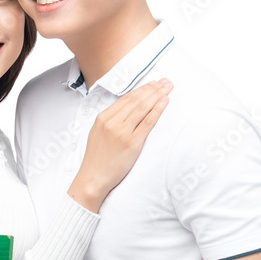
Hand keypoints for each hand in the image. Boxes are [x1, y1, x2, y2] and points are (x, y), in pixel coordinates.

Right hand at [68, 78, 172, 211]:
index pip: (126, 98)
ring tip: (168, 87)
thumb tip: (126, 110)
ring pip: (142, 108)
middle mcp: (112, 122)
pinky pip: (147, 122)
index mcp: (103, 118)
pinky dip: (157, 110)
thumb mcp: (97, 133)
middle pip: (136, 100)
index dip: (141, 89)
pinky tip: (164, 102)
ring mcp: (122, 132)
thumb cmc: (96, 158)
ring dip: (157, 95)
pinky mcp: (132, 143)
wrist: (92, 178)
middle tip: (165, 81)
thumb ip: (110, 120)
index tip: (153, 83)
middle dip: (152, 88)